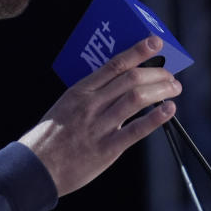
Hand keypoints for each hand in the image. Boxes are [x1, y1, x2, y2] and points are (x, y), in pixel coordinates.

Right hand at [19, 36, 181, 195]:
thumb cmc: (51, 136)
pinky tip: (168, 110)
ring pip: (136, 99)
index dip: (138, 51)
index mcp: (80, 91)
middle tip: (171, 75)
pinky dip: (155, 118)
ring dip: (160, 90)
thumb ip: (91, 96)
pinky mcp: (106, 148)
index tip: (156, 43)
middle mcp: (91, 104)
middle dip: (157, 73)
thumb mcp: (67, 105)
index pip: (114, 65)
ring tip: (174, 89)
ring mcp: (99, 126)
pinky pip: (135, 130)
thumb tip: (120, 85)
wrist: (36, 167)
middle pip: (131, 79)